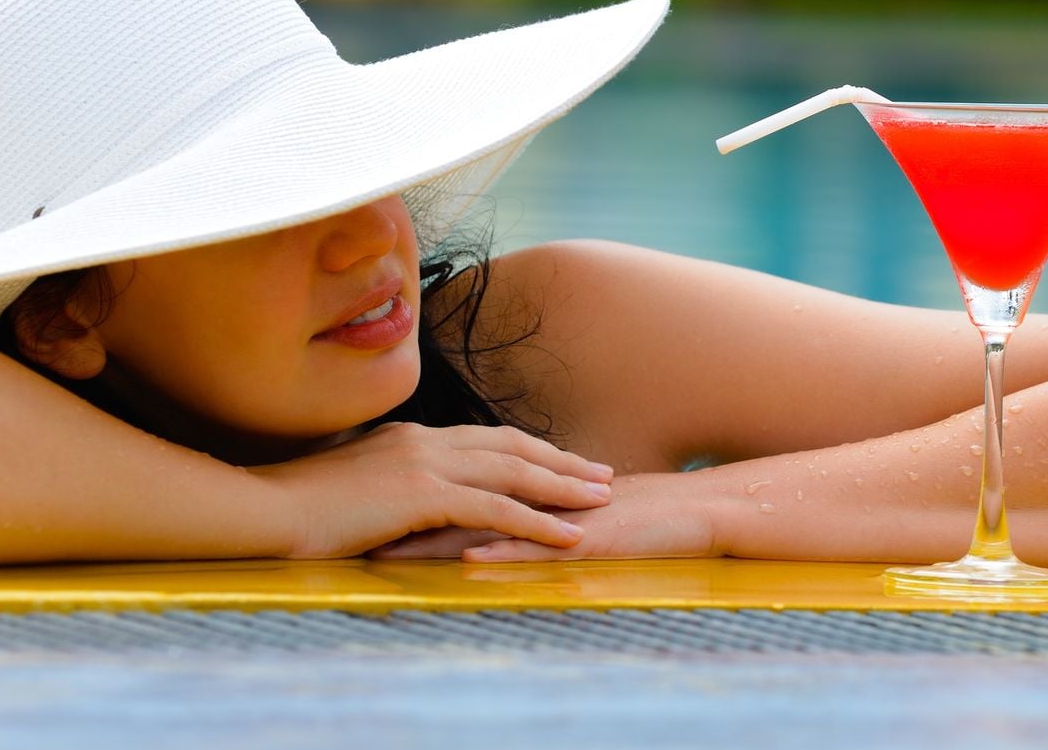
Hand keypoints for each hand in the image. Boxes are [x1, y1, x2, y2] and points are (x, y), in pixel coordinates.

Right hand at [246, 422, 612, 558]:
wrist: (264, 508)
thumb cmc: (298, 507)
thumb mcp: (354, 487)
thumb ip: (388, 486)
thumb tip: (406, 502)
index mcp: (410, 437)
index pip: (486, 439)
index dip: (530, 450)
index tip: (563, 461)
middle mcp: (425, 440)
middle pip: (512, 446)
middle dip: (561, 460)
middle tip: (603, 474)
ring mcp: (425, 463)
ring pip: (514, 472)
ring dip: (563, 487)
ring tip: (603, 501)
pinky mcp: (423, 495)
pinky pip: (497, 508)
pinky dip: (538, 522)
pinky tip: (567, 536)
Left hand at [369, 472, 717, 561]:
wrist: (694, 511)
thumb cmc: (635, 515)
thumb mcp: (568, 511)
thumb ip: (527, 510)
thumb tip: (483, 522)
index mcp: (524, 486)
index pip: (455, 488)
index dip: (406, 495)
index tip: (359, 507)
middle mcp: (532, 495)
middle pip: (455, 500)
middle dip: (403, 514)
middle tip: (353, 525)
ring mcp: (555, 515)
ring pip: (486, 522)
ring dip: (435, 536)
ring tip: (388, 549)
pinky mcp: (583, 536)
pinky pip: (535, 545)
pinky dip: (499, 552)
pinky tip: (467, 560)